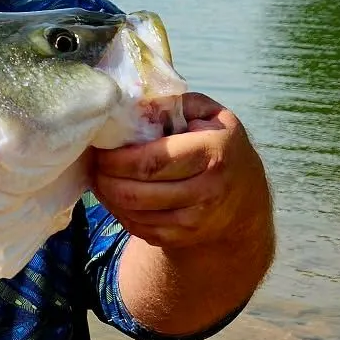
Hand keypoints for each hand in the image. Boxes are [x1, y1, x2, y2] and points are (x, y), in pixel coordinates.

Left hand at [89, 93, 272, 253]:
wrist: (244, 198)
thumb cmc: (217, 144)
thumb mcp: (205, 114)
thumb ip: (171, 101)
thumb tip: (130, 101)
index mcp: (214, 152)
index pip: (152, 161)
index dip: (117, 158)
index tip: (101, 147)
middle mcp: (208, 190)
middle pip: (135, 191)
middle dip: (105, 176)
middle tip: (96, 162)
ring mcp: (195, 220)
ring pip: (131, 211)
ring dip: (107, 194)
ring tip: (102, 176)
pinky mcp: (182, 238)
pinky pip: (136, 227)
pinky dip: (118, 211)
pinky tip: (117, 194)